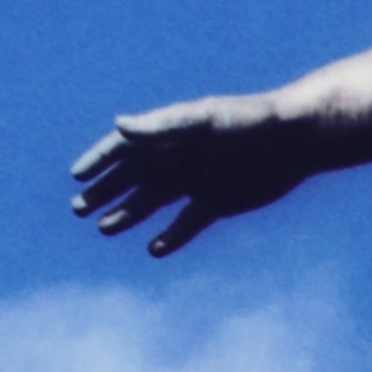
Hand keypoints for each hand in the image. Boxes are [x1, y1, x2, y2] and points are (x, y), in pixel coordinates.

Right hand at [72, 93, 319, 255]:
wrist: (294, 140)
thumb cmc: (248, 122)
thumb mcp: (204, 121)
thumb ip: (162, 127)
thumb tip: (119, 126)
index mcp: (170, 133)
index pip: (125, 147)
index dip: (99, 161)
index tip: (77, 176)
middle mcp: (178, 157)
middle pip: (131, 177)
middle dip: (105, 192)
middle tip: (78, 210)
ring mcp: (195, 181)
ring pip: (153, 202)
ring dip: (128, 214)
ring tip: (104, 228)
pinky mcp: (216, 203)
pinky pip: (187, 224)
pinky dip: (172, 237)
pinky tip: (154, 250)